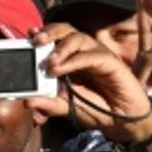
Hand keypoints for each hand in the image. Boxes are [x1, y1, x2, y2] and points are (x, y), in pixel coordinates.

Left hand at [34, 23, 151, 142]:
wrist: (123, 121)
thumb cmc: (96, 109)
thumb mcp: (68, 108)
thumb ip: (49, 104)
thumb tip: (28, 101)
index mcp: (70, 59)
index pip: (55, 39)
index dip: (42, 34)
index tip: (28, 34)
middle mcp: (83, 52)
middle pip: (66, 30)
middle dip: (49, 32)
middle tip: (36, 40)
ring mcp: (96, 55)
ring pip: (78, 38)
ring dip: (61, 47)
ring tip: (49, 62)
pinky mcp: (110, 62)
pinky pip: (91, 55)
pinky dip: (74, 60)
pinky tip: (61, 69)